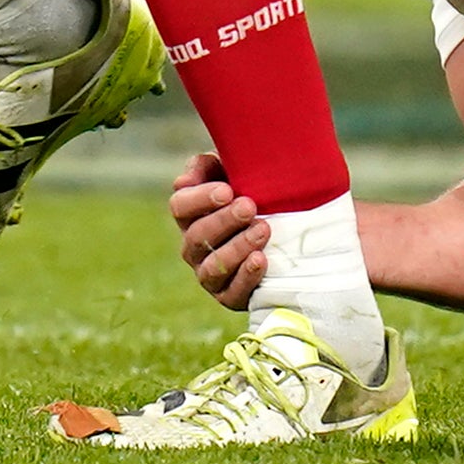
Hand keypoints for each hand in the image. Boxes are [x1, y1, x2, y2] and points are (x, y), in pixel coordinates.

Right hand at [170, 152, 268, 309]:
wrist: (283, 233)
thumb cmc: (250, 194)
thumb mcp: (229, 173)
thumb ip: (206, 167)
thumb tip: (184, 181)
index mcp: (189, 216)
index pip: (180, 206)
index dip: (200, 199)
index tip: (227, 191)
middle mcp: (193, 247)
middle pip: (198, 236)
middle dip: (225, 221)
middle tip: (249, 207)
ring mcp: (209, 274)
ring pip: (213, 266)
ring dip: (237, 247)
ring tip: (263, 230)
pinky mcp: (230, 296)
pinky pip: (232, 292)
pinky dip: (246, 276)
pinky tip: (261, 259)